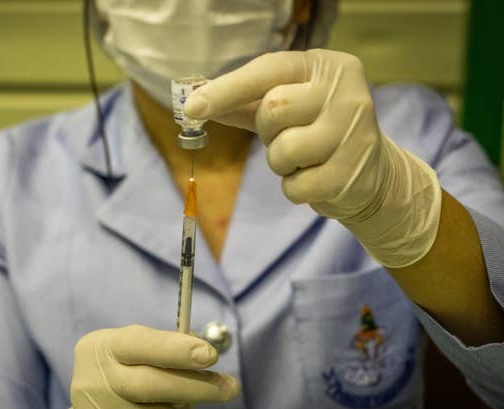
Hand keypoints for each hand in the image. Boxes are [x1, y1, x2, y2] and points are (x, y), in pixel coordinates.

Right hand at [48, 325, 238, 408]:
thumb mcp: (132, 349)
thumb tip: (204, 352)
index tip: (210, 355)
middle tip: (229, 387)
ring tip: (177, 407)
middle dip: (198, 386)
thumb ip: (163, 346)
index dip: (178, 350)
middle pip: (154, 385)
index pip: (141, 344)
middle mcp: (92, 383)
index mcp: (101, 348)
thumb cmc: (123, 374)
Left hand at [185, 49, 441, 267]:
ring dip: (281, 163)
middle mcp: (347, 92)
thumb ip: (242, 102)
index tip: (191, 107)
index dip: (226, 89)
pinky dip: (295, 189)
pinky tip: (317, 179)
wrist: (371, 175)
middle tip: (288, 135)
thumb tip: (194, 101)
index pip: (268, 71)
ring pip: (283, 151)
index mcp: (327, 66)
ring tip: (305, 159)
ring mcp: (354, 133)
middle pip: (273, 109)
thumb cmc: (317, 131)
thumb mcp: (285, 108)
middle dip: (268, 131)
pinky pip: (295, 187)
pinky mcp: (351, 174)